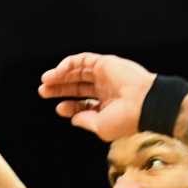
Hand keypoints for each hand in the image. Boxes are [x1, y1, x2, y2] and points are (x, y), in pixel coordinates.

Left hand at [37, 52, 155, 141]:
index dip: (70, 106)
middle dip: (60, 89)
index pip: (84, 104)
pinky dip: (69, 64)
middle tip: (43, 91)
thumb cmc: (125, 119)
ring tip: (45, 81)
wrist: (144, 103)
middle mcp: (106, 89)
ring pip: (78, 72)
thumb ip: (85, 121)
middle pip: (78, 86)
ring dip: (60, 75)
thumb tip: (73, 118)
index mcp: (108, 105)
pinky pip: (82, 59)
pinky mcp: (105, 63)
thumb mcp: (101, 127)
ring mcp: (106, 75)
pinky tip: (57, 72)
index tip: (59, 108)